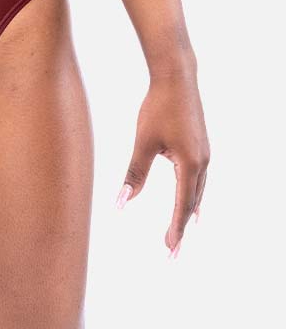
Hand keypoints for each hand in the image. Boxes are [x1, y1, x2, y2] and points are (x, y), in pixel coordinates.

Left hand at [116, 70, 209, 256]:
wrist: (177, 77)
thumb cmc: (158, 107)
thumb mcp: (144, 141)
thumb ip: (135, 173)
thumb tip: (122, 202)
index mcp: (189, 163)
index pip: (181, 206)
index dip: (175, 230)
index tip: (170, 251)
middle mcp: (202, 161)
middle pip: (192, 203)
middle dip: (181, 226)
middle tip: (172, 250)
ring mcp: (204, 153)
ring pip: (198, 190)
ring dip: (189, 211)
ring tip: (184, 229)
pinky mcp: (201, 145)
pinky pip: (200, 178)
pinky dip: (194, 194)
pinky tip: (191, 198)